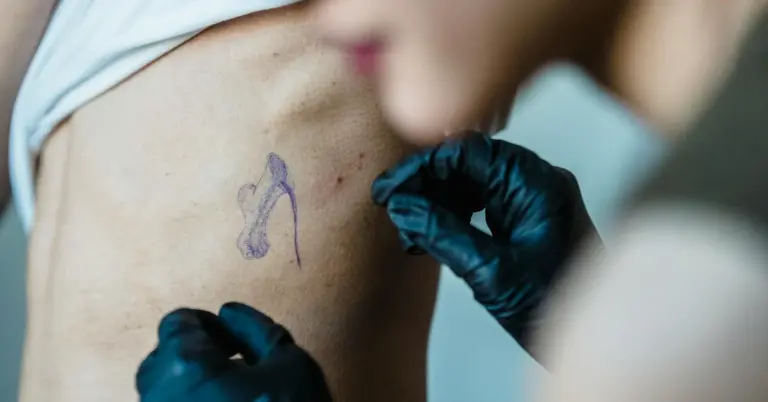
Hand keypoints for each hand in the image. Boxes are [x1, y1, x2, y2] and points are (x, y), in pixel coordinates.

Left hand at [136, 302, 332, 401]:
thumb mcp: (290, 364)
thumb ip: (257, 329)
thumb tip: (232, 315)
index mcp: (185, 365)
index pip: (178, 322)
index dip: (210, 324)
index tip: (236, 338)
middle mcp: (159, 396)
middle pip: (164, 358)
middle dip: (197, 355)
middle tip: (236, 364)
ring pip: (165, 393)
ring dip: (194, 385)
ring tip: (235, 395)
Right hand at [372, 133, 599, 356]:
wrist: (599, 339)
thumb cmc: (555, 307)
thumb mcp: (490, 271)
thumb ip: (442, 233)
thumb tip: (401, 206)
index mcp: (536, 182)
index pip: (469, 152)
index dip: (423, 168)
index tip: (390, 190)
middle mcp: (536, 182)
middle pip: (467, 165)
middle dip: (426, 187)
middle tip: (392, 210)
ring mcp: (531, 200)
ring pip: (470, 184)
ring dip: (435, 203)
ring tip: (407, 232)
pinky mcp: (524, 220)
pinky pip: (480, 204)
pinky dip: (451, 217)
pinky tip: (427, 237)